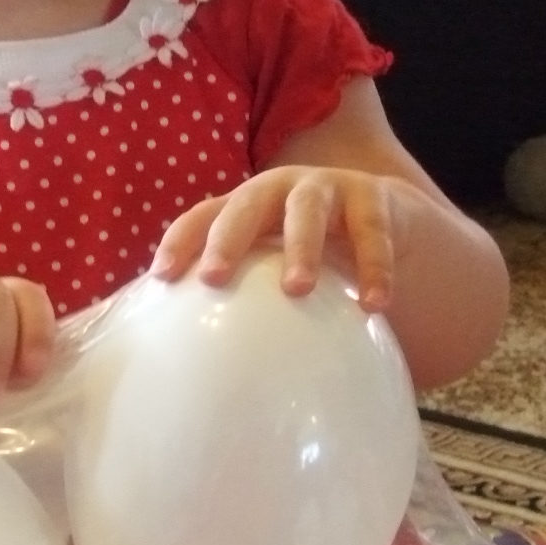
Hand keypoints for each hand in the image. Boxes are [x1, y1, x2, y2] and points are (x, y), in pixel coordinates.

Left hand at [150, 167, 408, 311]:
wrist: (384, 216)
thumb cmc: (309, 249)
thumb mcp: (270, 260)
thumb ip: (238, 290)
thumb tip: (192, 355)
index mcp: (246, 205)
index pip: (203, 216)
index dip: (180, 241)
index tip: (162, 278)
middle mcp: (281, 189)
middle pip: (247, 204)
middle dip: (228, 238)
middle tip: (214, 278)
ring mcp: (328, 189)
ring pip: (308, 210)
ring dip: (300, 247)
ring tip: (296, 288)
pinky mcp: (373, 200)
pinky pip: (373, 233)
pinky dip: (374, 268)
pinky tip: (374, 305)